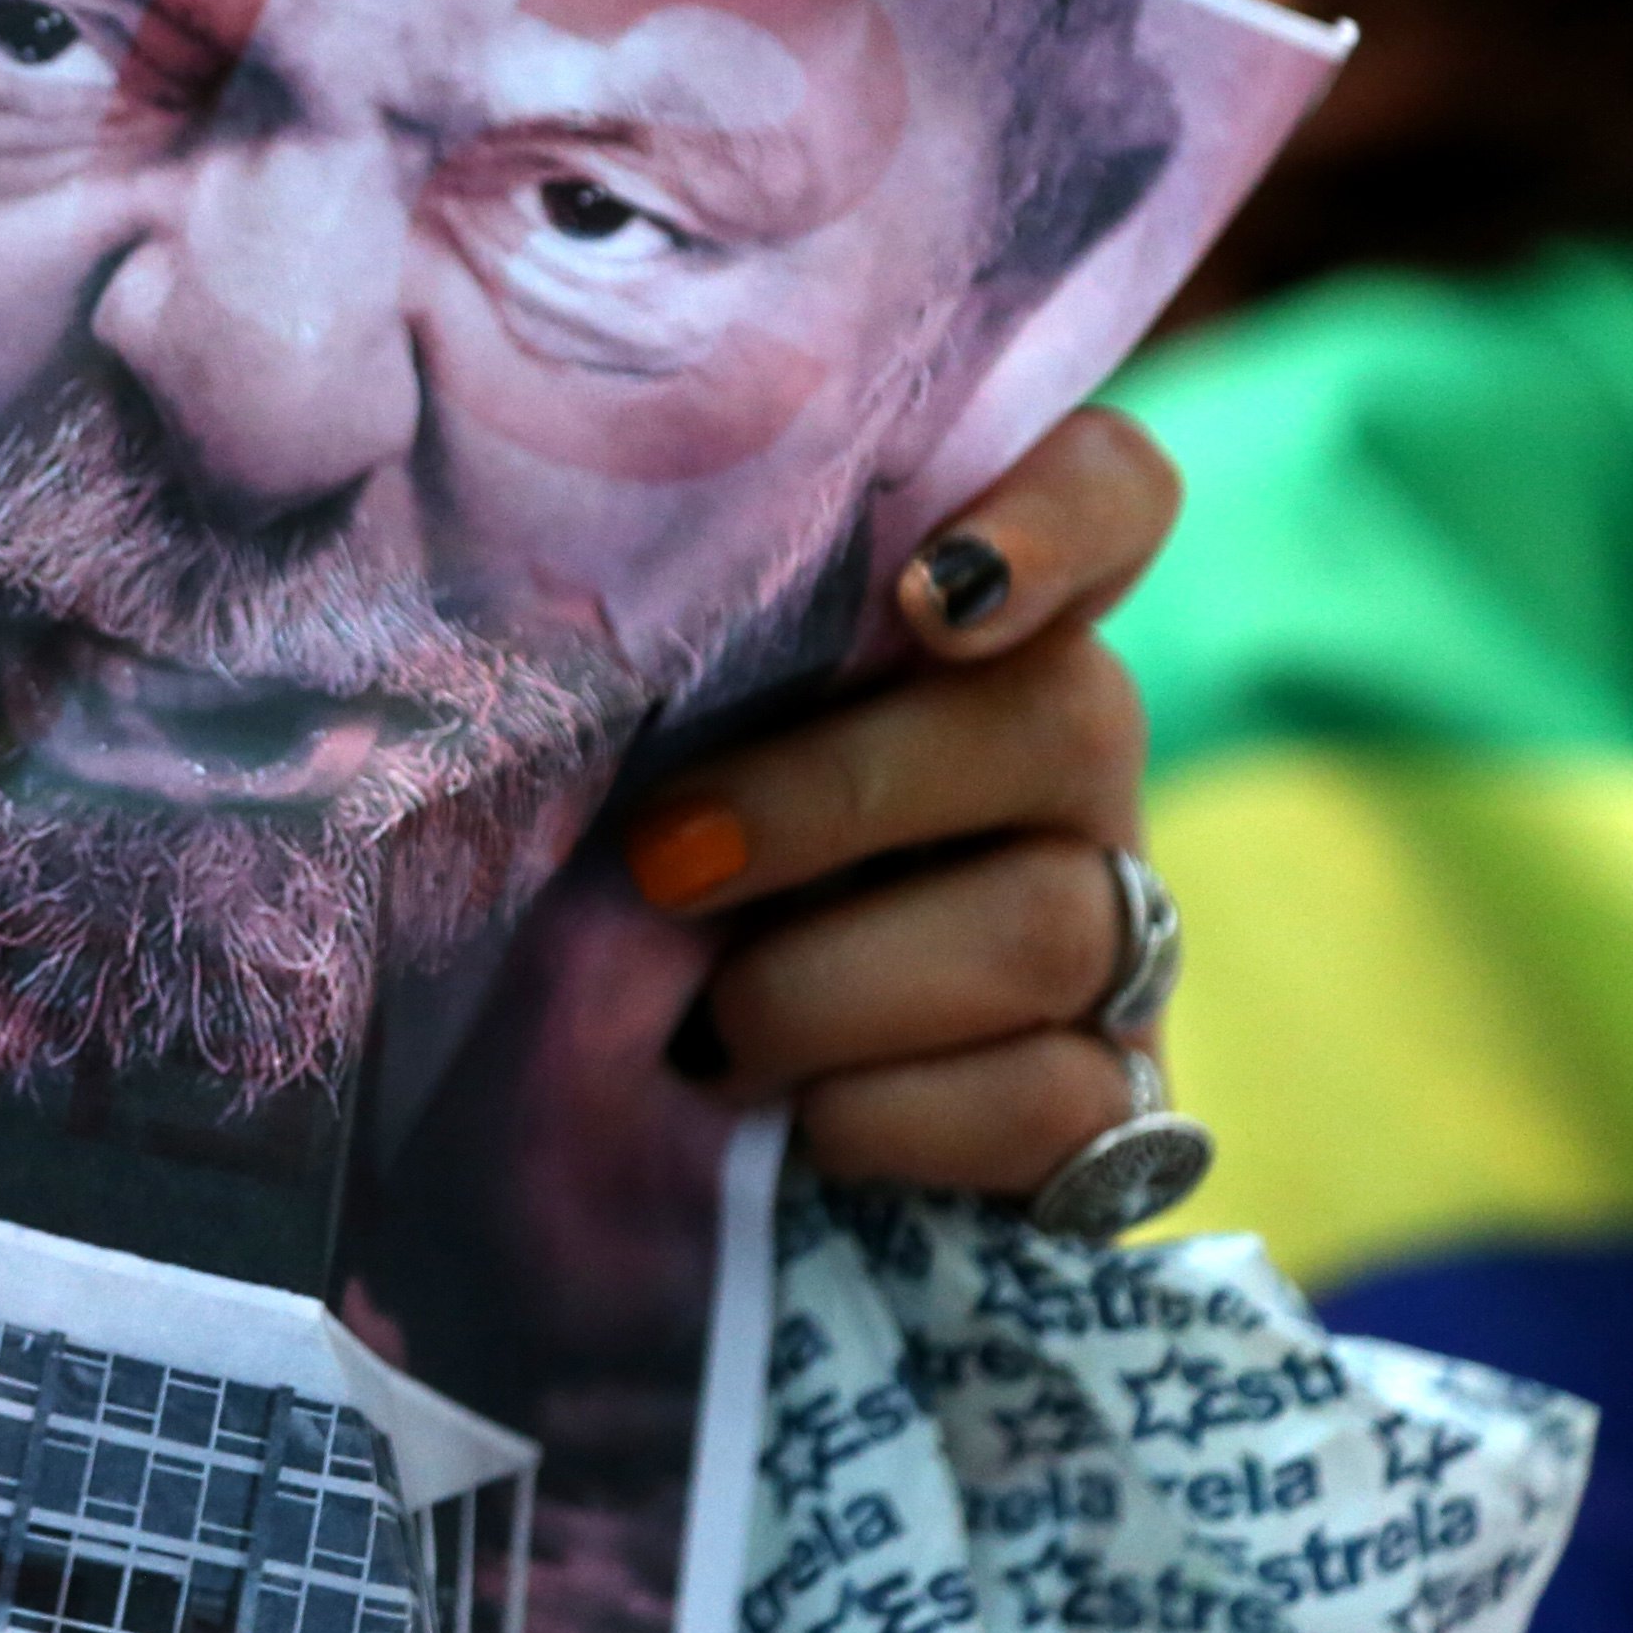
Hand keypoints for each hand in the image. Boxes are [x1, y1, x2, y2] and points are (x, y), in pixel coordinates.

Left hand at [616, 407, 1178, 1195]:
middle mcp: (1063, 760)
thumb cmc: (612, 893)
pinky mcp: (1110, 1101)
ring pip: (1053, 921)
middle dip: (837, 799)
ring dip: (829, 985)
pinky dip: (890, 1117)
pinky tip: (799, 1121)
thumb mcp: (611, 751)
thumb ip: (631, 652)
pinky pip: (1054, 1098)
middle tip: (664, 864)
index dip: (1062, 511)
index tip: (929, 590)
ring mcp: (1110, 929)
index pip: (1107, 488)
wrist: (630, 1143)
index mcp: (962, 630)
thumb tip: (522, 608)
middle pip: (1069, 712)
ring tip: (707, 1030)